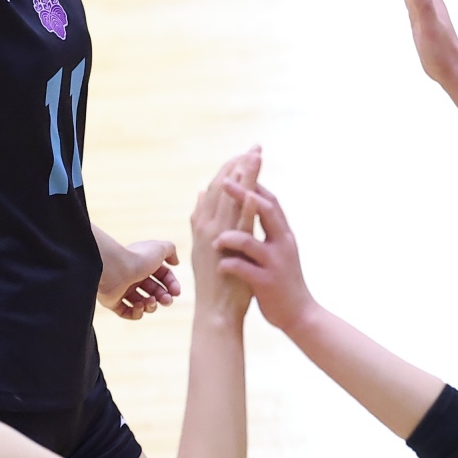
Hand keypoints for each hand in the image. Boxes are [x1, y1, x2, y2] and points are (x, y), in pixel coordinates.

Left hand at [100, 238, 180, 319]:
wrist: (113, 268)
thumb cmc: (137, 258)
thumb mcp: (160, 249)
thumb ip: (170, 251)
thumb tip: (175, 263)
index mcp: (143, 263)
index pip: (162, 276)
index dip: (172, 284)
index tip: (176, 292)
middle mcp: (133, 276)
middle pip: (154, 291)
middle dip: (164, 297)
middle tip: (167, 301)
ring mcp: (122, 289)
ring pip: (143, 303)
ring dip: (151, 306)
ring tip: (150, 301)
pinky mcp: (112, 301)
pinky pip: (128, 312)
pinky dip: (137, 312)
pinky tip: (139, 306)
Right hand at [188, 147, 262, 322]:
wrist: (215, 310)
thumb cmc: (216, 280)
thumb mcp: (204, 244)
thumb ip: (201, 218)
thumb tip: (201, 192)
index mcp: (203, 223)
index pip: (218, 188)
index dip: (231, 169)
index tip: (245, 153)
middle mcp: (206, 226)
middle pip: (224, 187)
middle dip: (240, 165)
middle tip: (255, 147)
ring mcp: (216, 236)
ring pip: (231, 199)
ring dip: (244, 177)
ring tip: (256, 158)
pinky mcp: (228, 249)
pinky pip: (239, 223)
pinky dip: (247, 206)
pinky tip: (256, 190)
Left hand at [211, 178, 313, 332]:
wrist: (299, 315)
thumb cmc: (282, 278)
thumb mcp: (276, 248)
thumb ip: (265, 225)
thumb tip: (252, 196)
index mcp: (282, 233)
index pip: (267, 200)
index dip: (253, 182)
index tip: (236, 165)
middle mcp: (281, 243)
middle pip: (264, 211)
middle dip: (244, 194)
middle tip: (224, 182)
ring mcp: (274, 263)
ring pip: (251, 242)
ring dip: (231, 236)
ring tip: (216, 238)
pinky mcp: (267, 283)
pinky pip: (245, 270)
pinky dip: (231, 265)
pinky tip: (220, 265)